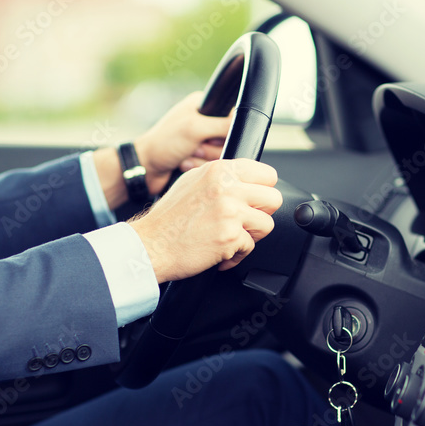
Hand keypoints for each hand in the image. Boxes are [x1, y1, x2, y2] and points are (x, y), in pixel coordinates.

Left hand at [91, 91, 232, 208]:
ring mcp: (200, 140)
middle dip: (209, 148)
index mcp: (203, 106)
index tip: (210, 137)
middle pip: (227, 140)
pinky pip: (211, 165)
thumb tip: (245, 124)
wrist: (144, 169)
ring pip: (220, 155)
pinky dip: (197, 166)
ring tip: (186, 154)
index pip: (232, 117)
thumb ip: (223, 125)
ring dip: (202, 159)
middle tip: (193, 146)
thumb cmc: (163, 144)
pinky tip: (183, 163)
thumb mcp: (195, 129)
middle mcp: (203, 121)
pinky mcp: (197, 157)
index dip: (223, 132)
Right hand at [128, 159, 281, 282]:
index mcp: (220, 170)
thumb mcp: (193, 181)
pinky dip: (236, 255)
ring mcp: (230, 212)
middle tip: (245, 221)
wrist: (151, 244)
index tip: (254, 200)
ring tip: (231, 236)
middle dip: (261, 213)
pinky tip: (220, 251)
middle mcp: (227, 187)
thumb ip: (222, 177)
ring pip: (267, 224)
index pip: (266, 174)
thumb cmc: (169, 218)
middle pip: (274, 198)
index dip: (262, 190)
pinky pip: (250, 247)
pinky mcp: (230, 236)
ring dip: (251, 236)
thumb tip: (247, 181)